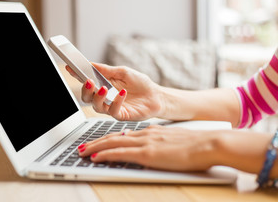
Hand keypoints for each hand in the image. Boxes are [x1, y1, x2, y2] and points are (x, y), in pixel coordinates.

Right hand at [66, 63, 162, 120]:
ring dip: (98, 97)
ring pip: (96, 106)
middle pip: (86, 97)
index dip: (76, 75)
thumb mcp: (123, 72)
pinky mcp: (120, 115)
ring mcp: (111, 108)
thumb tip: (91, 64)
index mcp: (102, 85)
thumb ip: (107, 70)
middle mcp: (104, 98)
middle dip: (85, 90)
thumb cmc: (140, 84)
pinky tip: (122, 93)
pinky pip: (113, 111)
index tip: (70, 67)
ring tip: (104, 88)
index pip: (86, 82)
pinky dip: (116, 101)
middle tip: (88, 81)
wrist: (156, 96)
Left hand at [77, 127, 275, 174]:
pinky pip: (121, 152)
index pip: (122, 135)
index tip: (98, 142)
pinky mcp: (148, 153)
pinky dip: (106, 154)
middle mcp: (144, 134)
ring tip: (82, 151)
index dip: (107, 138)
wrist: (208, 143)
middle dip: (95, 142)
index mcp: (150, 132)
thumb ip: (157, 143)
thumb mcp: (172, 141)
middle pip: (113, 136)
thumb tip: (146, 147)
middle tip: (82, 146)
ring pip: (113, 142)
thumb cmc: (195, 145)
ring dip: (95, 147)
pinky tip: (96, 157)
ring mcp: (145, 143)